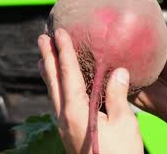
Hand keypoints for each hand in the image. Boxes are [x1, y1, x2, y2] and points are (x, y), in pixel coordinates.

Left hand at [38, 29, 143, 153]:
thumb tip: (118, 71)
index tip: (59, 33)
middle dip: (48, 58)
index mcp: (76, 112)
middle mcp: (64, 117)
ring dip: (49, 71)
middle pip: (53, 81)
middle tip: (42, 38)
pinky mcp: (68, 132)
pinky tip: (61, 84)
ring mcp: (64, 125)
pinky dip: (57, 85)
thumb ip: (118, 96)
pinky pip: (59, 101)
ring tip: (44, 56)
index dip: (64, 52)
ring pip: (53, 92)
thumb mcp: (124, 124)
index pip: (68, 74)